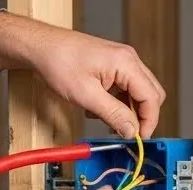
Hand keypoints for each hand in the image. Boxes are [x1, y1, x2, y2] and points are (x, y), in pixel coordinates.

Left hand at [0, 12, 165, 138]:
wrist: (41, 47)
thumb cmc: (59, 62)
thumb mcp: (86, 95)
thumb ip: (113, 114)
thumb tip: (132, 131)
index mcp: (126, 63)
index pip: (152, 97)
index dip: (148, 122)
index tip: (138, 139)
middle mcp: (128, 60)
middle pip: (150, 95)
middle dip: (141, 117)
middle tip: (126, 133)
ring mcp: (121, 62)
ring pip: (138, 94)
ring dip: (127, 111)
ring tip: (108, 122)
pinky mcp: (112, 67)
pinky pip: (125, 90)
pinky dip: (117, 104)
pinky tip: (100, 110)